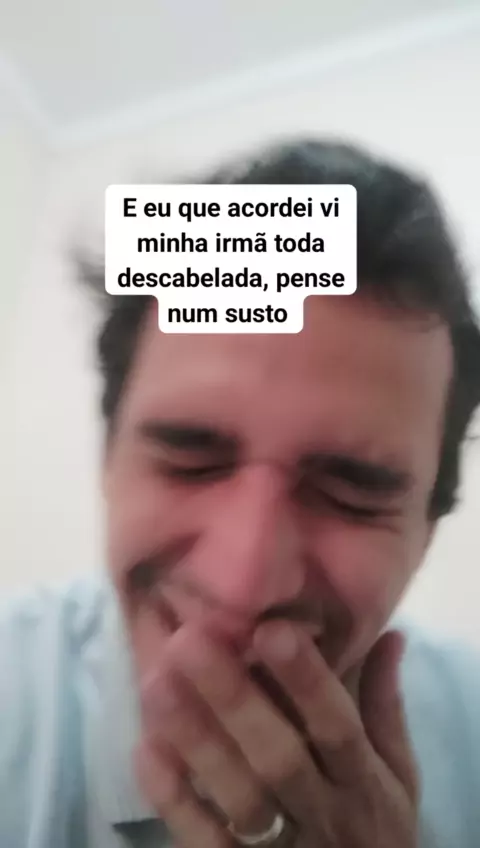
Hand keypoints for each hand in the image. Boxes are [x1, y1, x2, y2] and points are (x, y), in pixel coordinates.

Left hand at [136, 623, 417, 847]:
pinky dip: (174, 798)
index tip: (271, 629)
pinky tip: (146, 748)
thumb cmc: (374, 825)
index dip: (307, 680)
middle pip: (280, 758)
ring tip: (157, 682)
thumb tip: (388, 633)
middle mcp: (325, 814)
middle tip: (190, 640)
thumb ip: (385, 707)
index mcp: (363, 781)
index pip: (338, 727)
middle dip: (235, 698)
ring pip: (239, 798)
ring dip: (197, 740)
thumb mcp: (397, 774)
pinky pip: (206, 841)